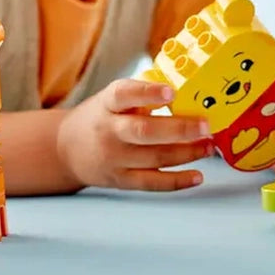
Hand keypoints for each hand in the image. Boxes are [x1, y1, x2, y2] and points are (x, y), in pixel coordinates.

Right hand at [57, 79, 213, 190]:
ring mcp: (114, 158)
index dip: (147, 93)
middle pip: (144, 131)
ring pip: (154, 158)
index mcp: (107, 104)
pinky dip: (178, 181)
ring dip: (187, 153)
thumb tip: (184, 92)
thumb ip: (141, 96)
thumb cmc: (100, 118)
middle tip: (205, 125)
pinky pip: (152, 182)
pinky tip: (197, 175)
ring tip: (208, 146)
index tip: (171, 92)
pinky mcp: (120, 180)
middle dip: (179, 129)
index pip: (124, 94)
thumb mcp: (111, 100)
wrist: (66, 149)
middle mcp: (108, 131)